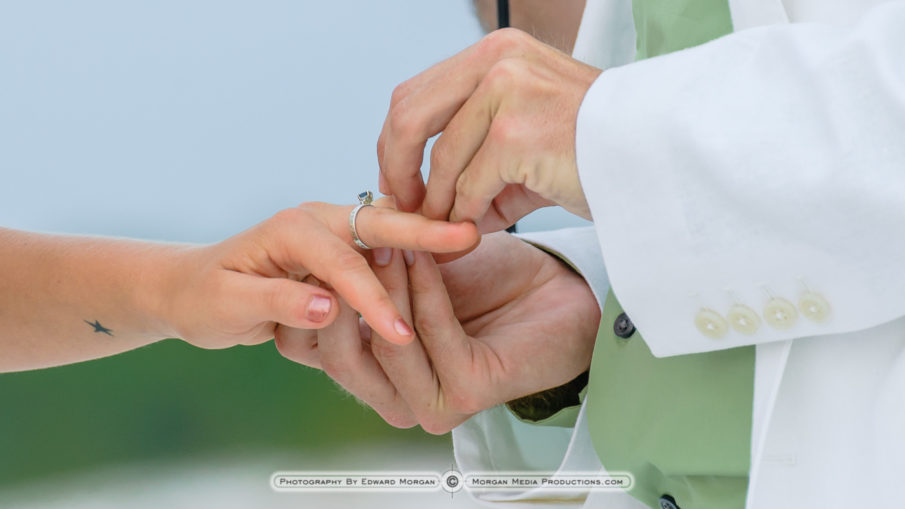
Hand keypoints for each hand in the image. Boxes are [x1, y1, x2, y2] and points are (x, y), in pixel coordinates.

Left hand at [159, 202, 477, 348]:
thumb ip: (279, 302)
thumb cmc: (204, 295)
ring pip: (386, 236)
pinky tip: (445, 258)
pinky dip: (412, 256)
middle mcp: (316, 224)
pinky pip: (381, 253)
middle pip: (379, 226)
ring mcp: (331, 235)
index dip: (373, 298)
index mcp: (291, 230)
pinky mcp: (339, 252)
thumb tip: (329, 308)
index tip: (401, 332)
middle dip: (424, 235)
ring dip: (423, 245)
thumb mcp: (229, 303)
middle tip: (469, 238)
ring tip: (468, 246)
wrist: (191, 287)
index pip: (342, 263)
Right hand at [275, 232, 600, 431]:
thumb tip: (312, 251)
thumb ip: (363, 276)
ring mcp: (433, 403)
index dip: (310, 298)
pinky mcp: (468, 394)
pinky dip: (427, 290)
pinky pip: (433, 334)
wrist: (554, 289)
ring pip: (389, 345)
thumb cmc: (486, 279)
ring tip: (388, 242)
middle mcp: (398, 398)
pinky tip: (425, 256)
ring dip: (388, 287)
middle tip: (345, 245)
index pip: (316, 350)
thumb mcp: (407, 272)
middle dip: (342, 294)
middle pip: (342, 357)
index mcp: (375, 376)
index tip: (315, 247)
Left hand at [377, 28, 601, 232]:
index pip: (417, 93)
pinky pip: (468, 187)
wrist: (658, 153)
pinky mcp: (516, 135)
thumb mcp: (527, 140)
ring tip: (441, 231)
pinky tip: (475, 230)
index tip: (398, 181)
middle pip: (408, 116)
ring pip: (440, 161)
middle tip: (401, 209)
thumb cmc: (597, 149)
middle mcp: (496, 61)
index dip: (394, 143)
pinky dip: (465, 216)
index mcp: (495, 53)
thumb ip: (475, 161)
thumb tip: (428, 206)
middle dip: (396, 169)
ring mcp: (506, 93)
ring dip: (435, 205)